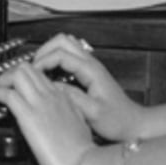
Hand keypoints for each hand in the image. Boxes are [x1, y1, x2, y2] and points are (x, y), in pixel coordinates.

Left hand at [0, 61, 96, 164]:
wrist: (81, 161)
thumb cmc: (81, 148)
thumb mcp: (80, 122)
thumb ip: (70, 112)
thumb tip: (62, 112)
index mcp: (63, 97)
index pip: (40, 74)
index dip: (25, 77)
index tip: (17, 85)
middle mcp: (51, 95)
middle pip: (27, 68)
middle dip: (10, 73)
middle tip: (2, 84)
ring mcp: (40, 104)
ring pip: (17, 74)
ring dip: (2, 79)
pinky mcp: (29, 116)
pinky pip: (9, 95)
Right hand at [27, 33, 144, 142]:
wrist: (132, 123)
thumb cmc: (117, 120)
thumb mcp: (93, 113)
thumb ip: (73, 98)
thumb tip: (52, 87)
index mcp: (91, 70)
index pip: (60, 54)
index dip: (43, 61)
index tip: (33, 74)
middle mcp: (91, 63)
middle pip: (62, 40)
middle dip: (44, 50)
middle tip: (33, 67)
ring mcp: (91, 66)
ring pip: (66, 45)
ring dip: (50, 52)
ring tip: (39, 69)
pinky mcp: (89, 73)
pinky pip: (69, 56)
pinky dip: (56, 59)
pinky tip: (51, 75)